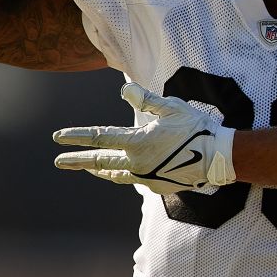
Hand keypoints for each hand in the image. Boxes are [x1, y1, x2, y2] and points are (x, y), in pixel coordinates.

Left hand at [53, 83, 236, 193]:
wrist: (218, 159)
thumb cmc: (196, 128)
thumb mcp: (171, 107)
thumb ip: (145, 100)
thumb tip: (124, 90)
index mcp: (137, 142)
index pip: (98, 138)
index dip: (76, 136)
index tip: (58, 138)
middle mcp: (136, 162)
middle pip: (99, 161)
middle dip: (76, 160)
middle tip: (58, 161)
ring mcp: (145, 177)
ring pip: (114, 173)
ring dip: (98, 169)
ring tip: (86, 168)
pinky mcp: (156, 186)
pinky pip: (134, 178)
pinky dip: (123, 173)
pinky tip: (121, 171)